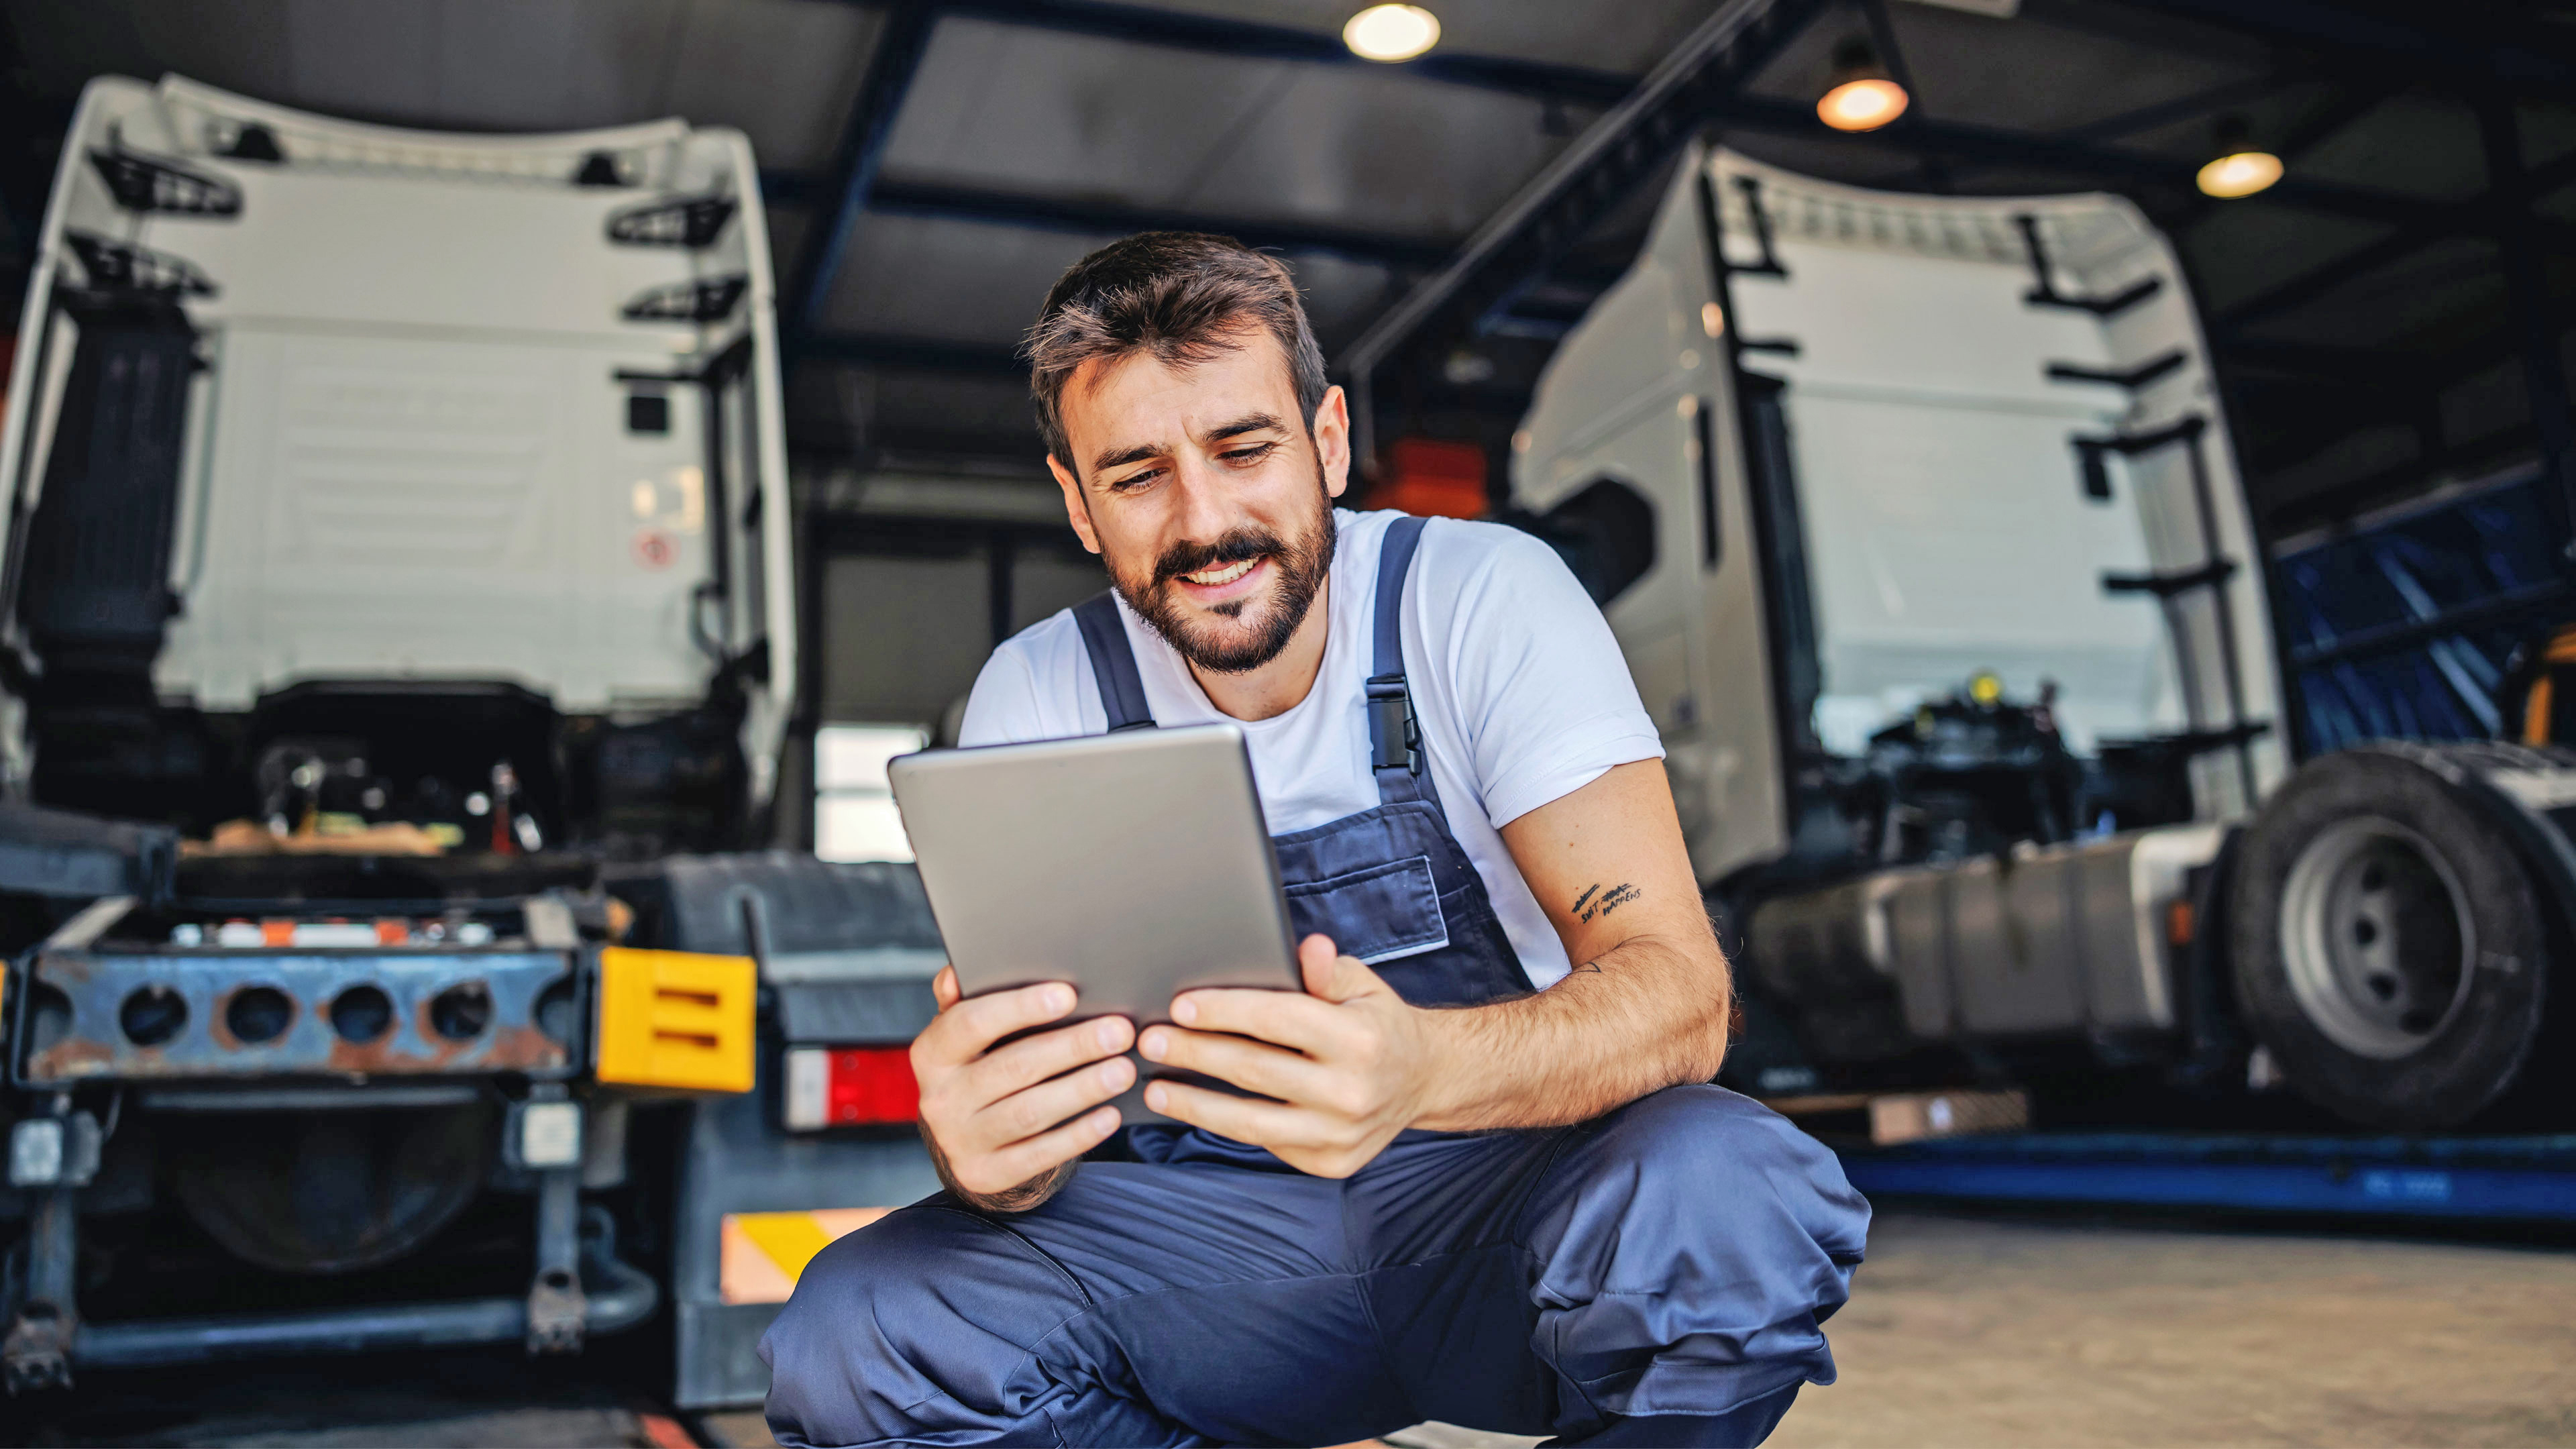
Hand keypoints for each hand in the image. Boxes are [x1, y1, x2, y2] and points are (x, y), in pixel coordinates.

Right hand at [912, 966, 1134, 1207]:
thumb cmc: (979, 1064)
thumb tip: (955, 976)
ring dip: (1082, 1089)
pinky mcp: (986, 1174)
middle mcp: (940, 1098)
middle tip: (1119, 1032)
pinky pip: (1039, 1154)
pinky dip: (1078, 1134)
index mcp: (932, 1053)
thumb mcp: (965, 1032)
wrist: (965, 1137)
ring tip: (1123, 1070)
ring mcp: (961, 1141)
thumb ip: (965, 999)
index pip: (971, 1023)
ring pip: (1030, 1112)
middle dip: (1072, 1047)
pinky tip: (1110, 1115)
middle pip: (1013, 1067)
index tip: (1069, 995)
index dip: (1020, 1008)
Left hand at [1137, 935, 1439, 1177]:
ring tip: (1155, 1087)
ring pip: (1250, 1120)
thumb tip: (1307, 947)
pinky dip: (1223, 1126)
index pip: (1277, 1021)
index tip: (1180, 1005)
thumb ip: (1329, 970)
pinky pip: (1265, 1142)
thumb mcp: (1363, 986)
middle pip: (1254, 1070)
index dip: (1224, 1011)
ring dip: (1194, 1104)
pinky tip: (1194, 1108)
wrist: (1422, 1080)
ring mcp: (1339, 1134)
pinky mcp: (1329, 1162)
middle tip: (1149, 1040)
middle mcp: (1351, 1092)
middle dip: (1194, 1053)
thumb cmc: (1379, 1024)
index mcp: (1359, 1040)